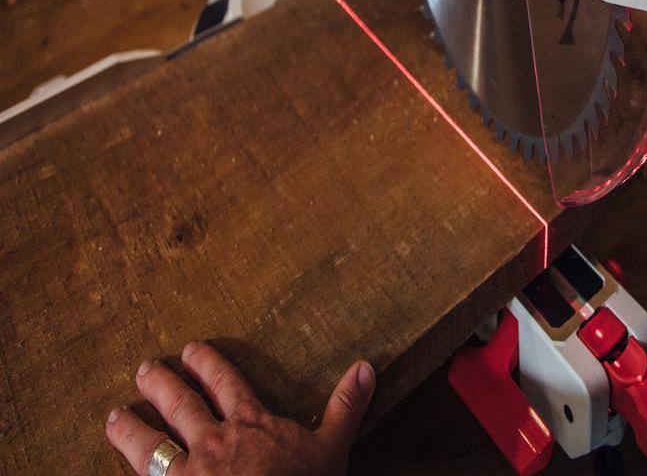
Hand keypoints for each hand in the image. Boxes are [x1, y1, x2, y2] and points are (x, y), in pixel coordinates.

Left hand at [105, 342, 373, 474]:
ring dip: (131, 428)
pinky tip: (116, 466)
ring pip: (151, 444)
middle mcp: (214, 441)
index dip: (206, 364)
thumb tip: (366, 366)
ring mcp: (189, 473)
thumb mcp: (332, 448)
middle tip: (144, 368)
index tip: (189, 348)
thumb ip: (344, 406)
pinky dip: (129, 470)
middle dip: (162, 384)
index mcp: (251, 423)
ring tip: (114, 416)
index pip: (225, 383)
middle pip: (181, 404)